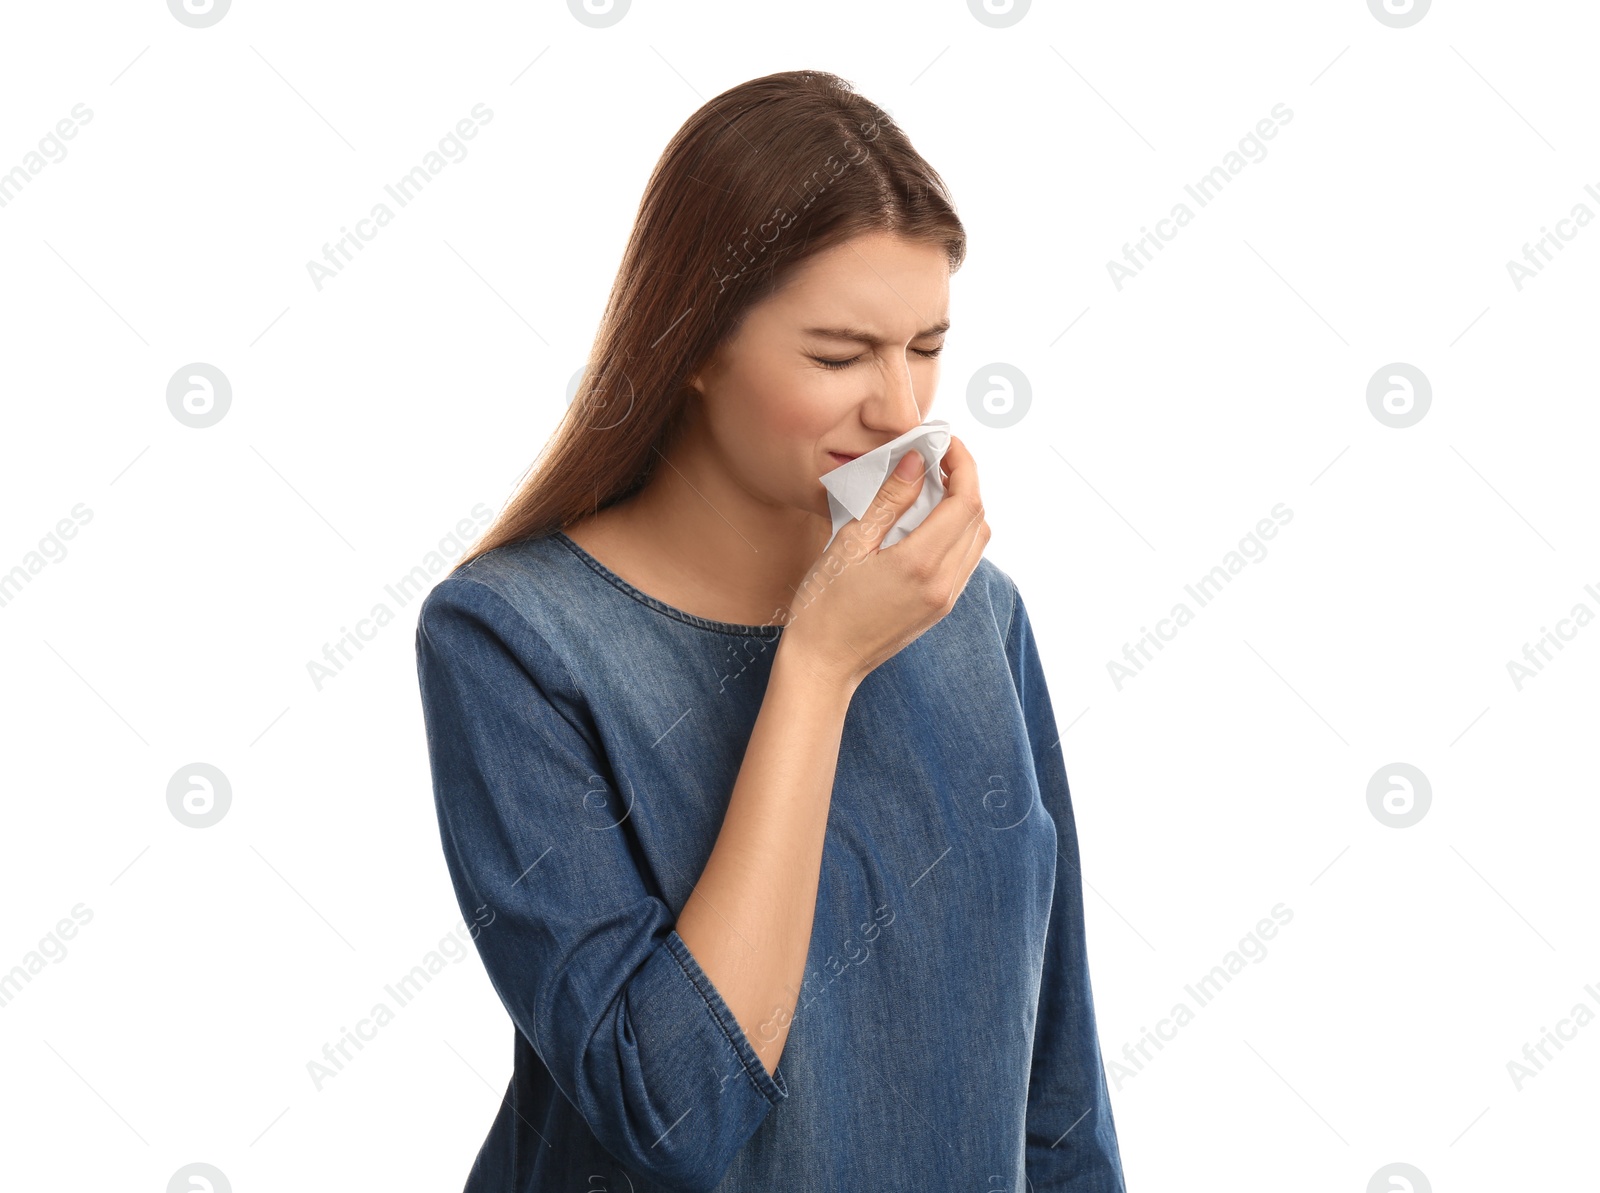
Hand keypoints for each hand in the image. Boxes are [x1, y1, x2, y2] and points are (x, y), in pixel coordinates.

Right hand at [779, 435, 989, 692]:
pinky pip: (964, 559)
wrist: (823, 666)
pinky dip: (956, 530)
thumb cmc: (823, 607)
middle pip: (978, 516)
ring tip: (930, 484)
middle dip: (964, 479)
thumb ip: (888, 500)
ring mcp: (945, 599)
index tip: (943, 441)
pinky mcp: (940, 608)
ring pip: (977, 539)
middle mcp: (944, 583)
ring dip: (963, 505)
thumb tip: (917, 461)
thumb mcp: (848, 544)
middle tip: (935, 456)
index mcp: (921, 564)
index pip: (966, 499)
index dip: (962, 462)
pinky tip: (926, 520)